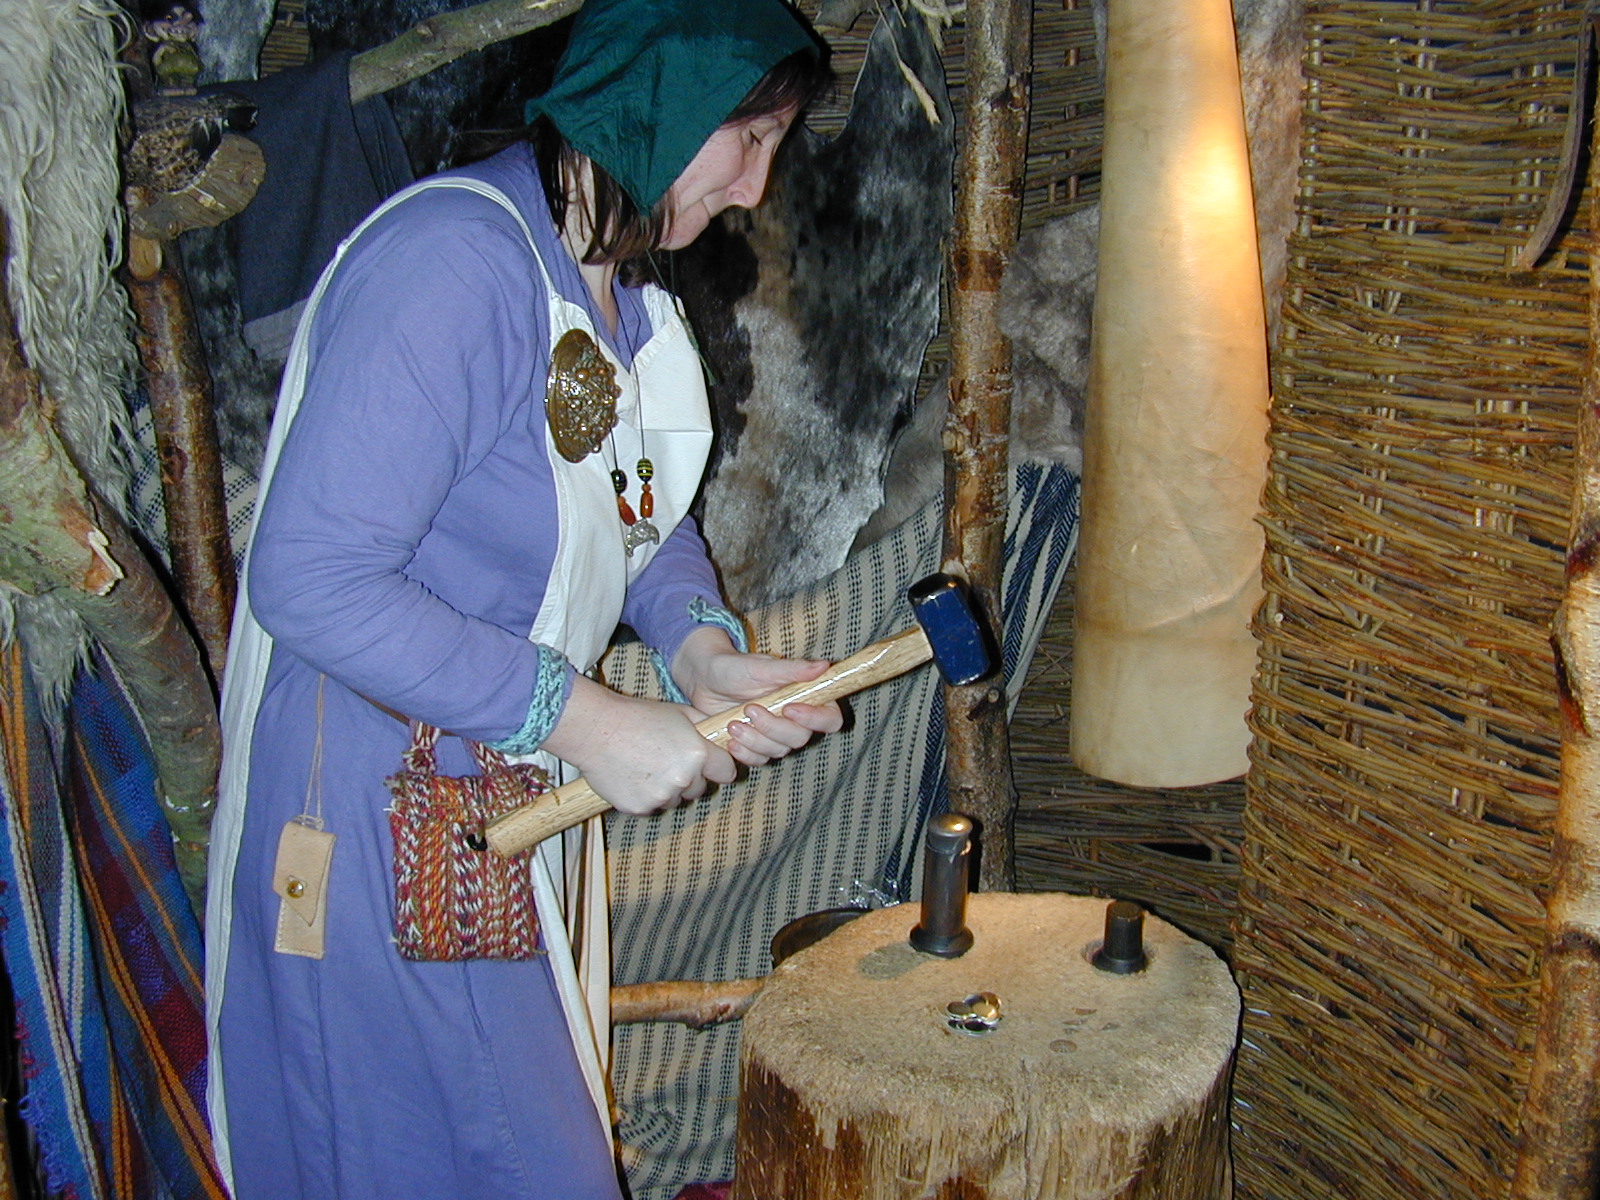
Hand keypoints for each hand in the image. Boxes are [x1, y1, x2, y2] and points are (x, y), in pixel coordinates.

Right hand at [540, 675, 738, 815]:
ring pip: (675, 799)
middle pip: (700, 788)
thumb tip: (724, 733)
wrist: (596, 730)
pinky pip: (651, 806)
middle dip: (691, 778)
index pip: (727, 772)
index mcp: (698, 755)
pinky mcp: (640, 808)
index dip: (719, 766)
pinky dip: (645, 796)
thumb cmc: (637, 716)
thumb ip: (706, 727)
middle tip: (669, 759)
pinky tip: (633, 775)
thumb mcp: (680, 713)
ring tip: (647, 765)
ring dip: (668, 789)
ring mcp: (661, 796)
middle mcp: (684, 779)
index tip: (712, 764)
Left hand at [671, 627, 844, 768]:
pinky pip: (759, 760)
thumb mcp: (761, 667)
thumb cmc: (734, 667)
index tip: (789, 709)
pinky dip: (745, 753)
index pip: (829, 718)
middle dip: (773, 728)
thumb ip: (792, 669)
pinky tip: (730, 740)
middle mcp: (795, 719)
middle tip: (749, 709)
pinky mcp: (756, 747)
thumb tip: (824, 666)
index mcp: (804, 696)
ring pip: (778, 751)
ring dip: (755, 740)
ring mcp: (775, 735)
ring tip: (733, 723)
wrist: (703, 679)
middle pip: (800, 738)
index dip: (815, 719)